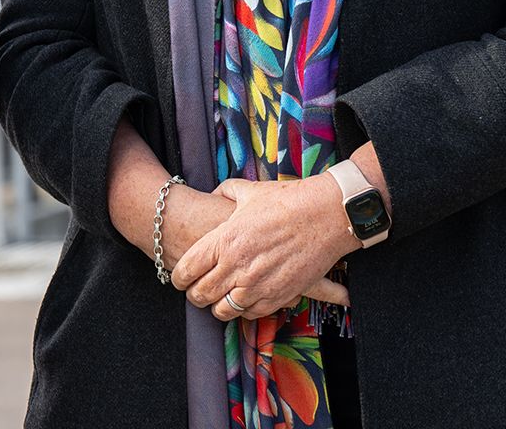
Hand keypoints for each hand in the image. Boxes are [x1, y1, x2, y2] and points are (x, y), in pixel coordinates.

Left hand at [173, 177, 354, 320]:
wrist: (326, 215)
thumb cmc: (288, 201)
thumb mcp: (250, 192)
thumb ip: (226, 192)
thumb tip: (215, 194)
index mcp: (224, 240)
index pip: (187, 270)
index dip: (180, 277)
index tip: (181, 278)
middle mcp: (236, 266)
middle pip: (200, 295)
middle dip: (195, 295)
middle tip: (197, 291)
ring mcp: (257, 285)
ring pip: (222, 310)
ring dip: (218, 306)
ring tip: (219, 298)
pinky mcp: (278, 296)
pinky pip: (250, 314)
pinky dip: (243, 310)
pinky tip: (245, 299)